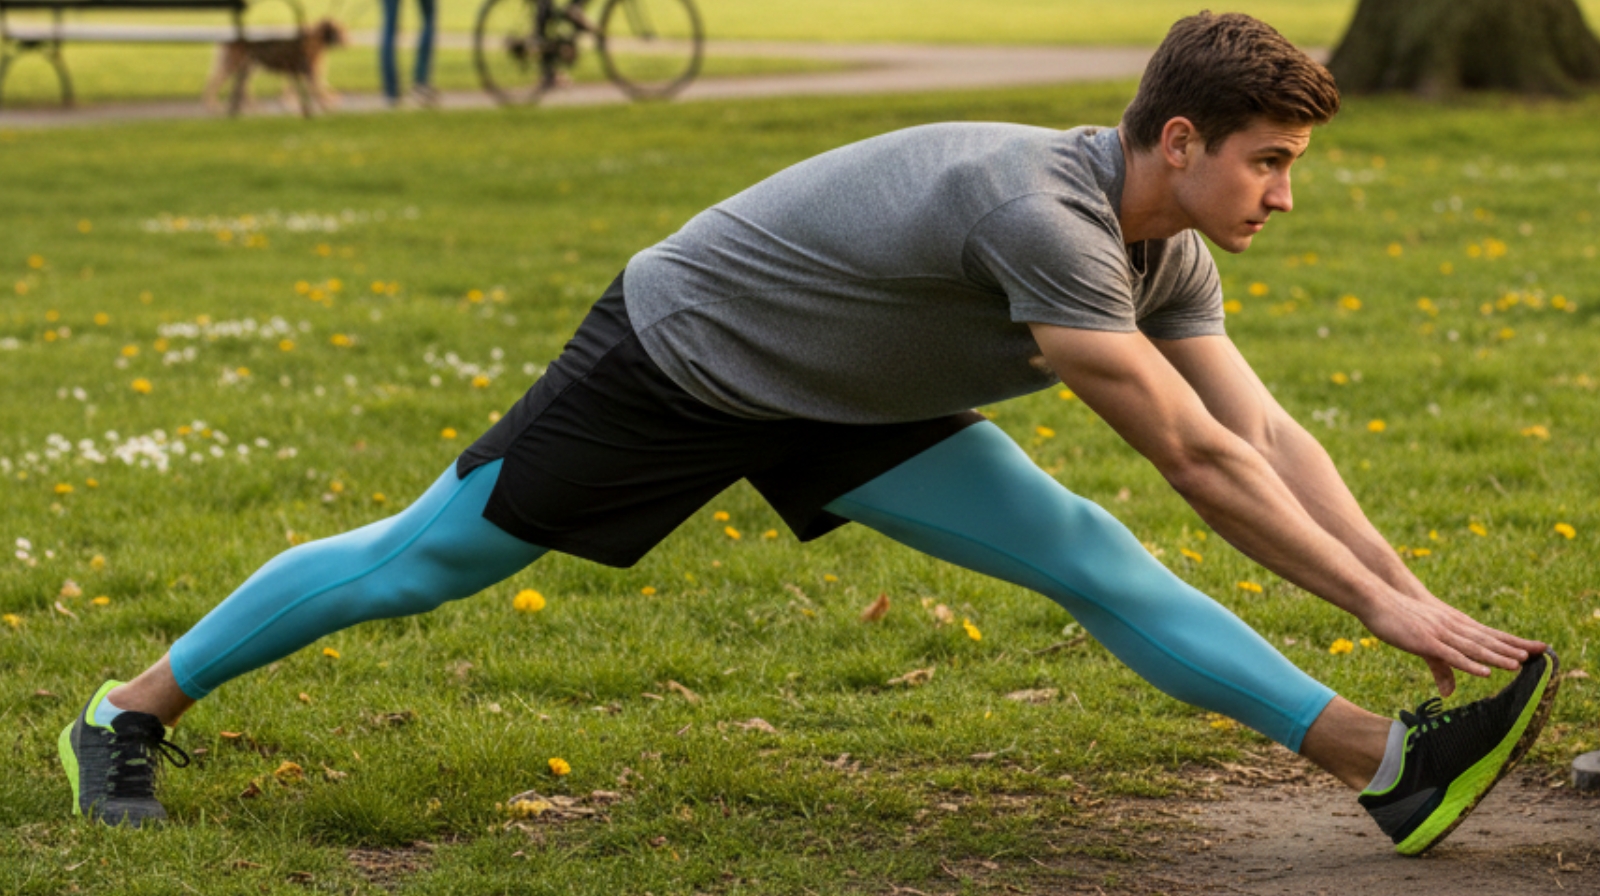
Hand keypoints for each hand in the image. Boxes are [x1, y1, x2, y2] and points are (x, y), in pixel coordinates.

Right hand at [1359, 589, 1545, 696]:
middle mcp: (1452, 627)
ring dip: (1497, 656)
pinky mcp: (1425, 641)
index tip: (1538, 648)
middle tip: (1543, 653)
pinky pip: (1451, 655)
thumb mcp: (1423, 644)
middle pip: (1489, 640)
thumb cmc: (1398, 618)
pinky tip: (1485, 671)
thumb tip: (1450, 692)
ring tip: (1520, 663)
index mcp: (1454, 625)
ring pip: (1474, 648)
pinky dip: (1469, 663)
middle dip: (1515, 647)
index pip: (1490, 635)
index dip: (1513, 642)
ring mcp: (1440, 633)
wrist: (1375, 598)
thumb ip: (1440, 668)